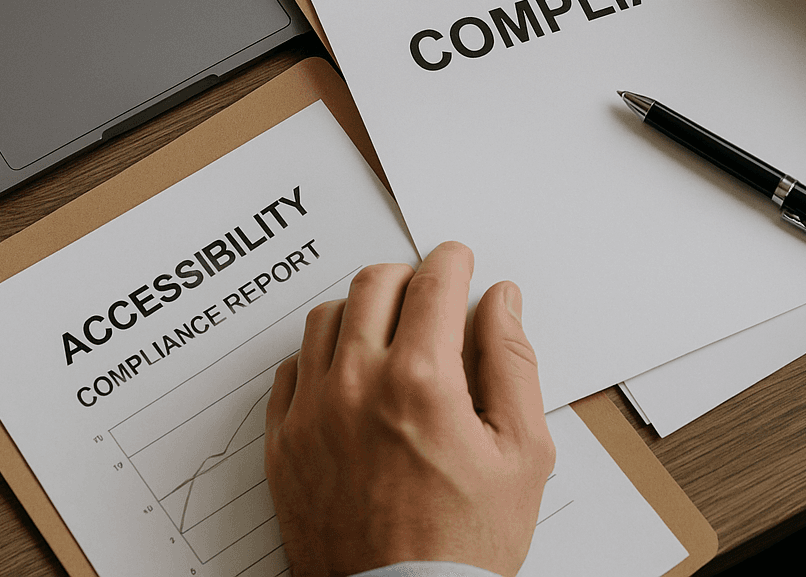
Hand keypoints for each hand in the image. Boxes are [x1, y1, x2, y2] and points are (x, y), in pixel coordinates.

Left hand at [265, 241, 554, 576]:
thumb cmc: (465, 544)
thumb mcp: (522, 452)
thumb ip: (513, 361)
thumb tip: (501, 301)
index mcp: (421, 381)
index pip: (434, 281)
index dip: (453, 260)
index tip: (459, 263)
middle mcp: (358, 385)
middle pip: (375, 283)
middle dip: (409, 276)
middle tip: (428, 296)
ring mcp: (313, 412)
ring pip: (328, 316)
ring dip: (363, 310)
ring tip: (389, 336)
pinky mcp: (283, 442)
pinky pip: (292, 366)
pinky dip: (322, 355)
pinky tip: (349, 374)